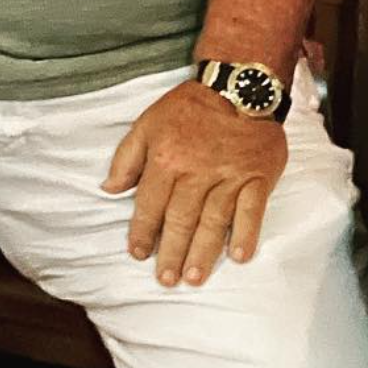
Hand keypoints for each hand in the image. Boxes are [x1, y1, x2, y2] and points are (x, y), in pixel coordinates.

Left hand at [102, 80, 285, 286]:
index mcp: (166, 159)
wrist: (238, 88)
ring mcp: (228, 177)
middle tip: (165, 280)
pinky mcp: (257, 178)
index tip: (138, 254)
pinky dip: (246, 235)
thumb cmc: (189, 108)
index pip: (150, 204)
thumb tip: (110, 189)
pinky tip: (239, 257)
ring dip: (202, 253)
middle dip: (170, 252)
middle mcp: (196, 172)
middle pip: (180, 220)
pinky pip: (252, 212)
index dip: (142, 231)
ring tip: (193, 277)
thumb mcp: (147, 124)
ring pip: (213, 222)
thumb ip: (127, 158)